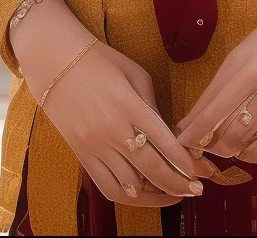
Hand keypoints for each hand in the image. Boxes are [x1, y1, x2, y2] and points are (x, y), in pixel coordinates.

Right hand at [11, 0, 206, 204]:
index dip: (184, 162)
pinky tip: (142, 195)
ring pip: (129, 185)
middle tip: (196, 189)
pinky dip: (127, 196)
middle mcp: (111, 129)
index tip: (200, 172)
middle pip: (150, 168)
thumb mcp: (135, 73)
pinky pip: (105, 185)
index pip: (164, 141)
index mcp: (129, 105)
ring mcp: (93, 144)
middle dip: (178, 184)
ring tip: (173, 195)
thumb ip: (152, 104)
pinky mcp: (81, 153)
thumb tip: (168, 134)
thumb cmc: (101, 61)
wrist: (55, 61)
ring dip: (155, 195)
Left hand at [175, 0, 256, 163]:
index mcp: (245, 66)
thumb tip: (199, 113)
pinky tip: (247, 149)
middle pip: (225, 132)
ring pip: (247, 141)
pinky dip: (254, 154)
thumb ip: (224, 79)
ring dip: (228, 150)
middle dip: (206, 143)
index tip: (180, 140)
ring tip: (222, 146)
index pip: (209, 111)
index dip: (191, 131)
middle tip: (199, 144)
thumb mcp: (247, 46)